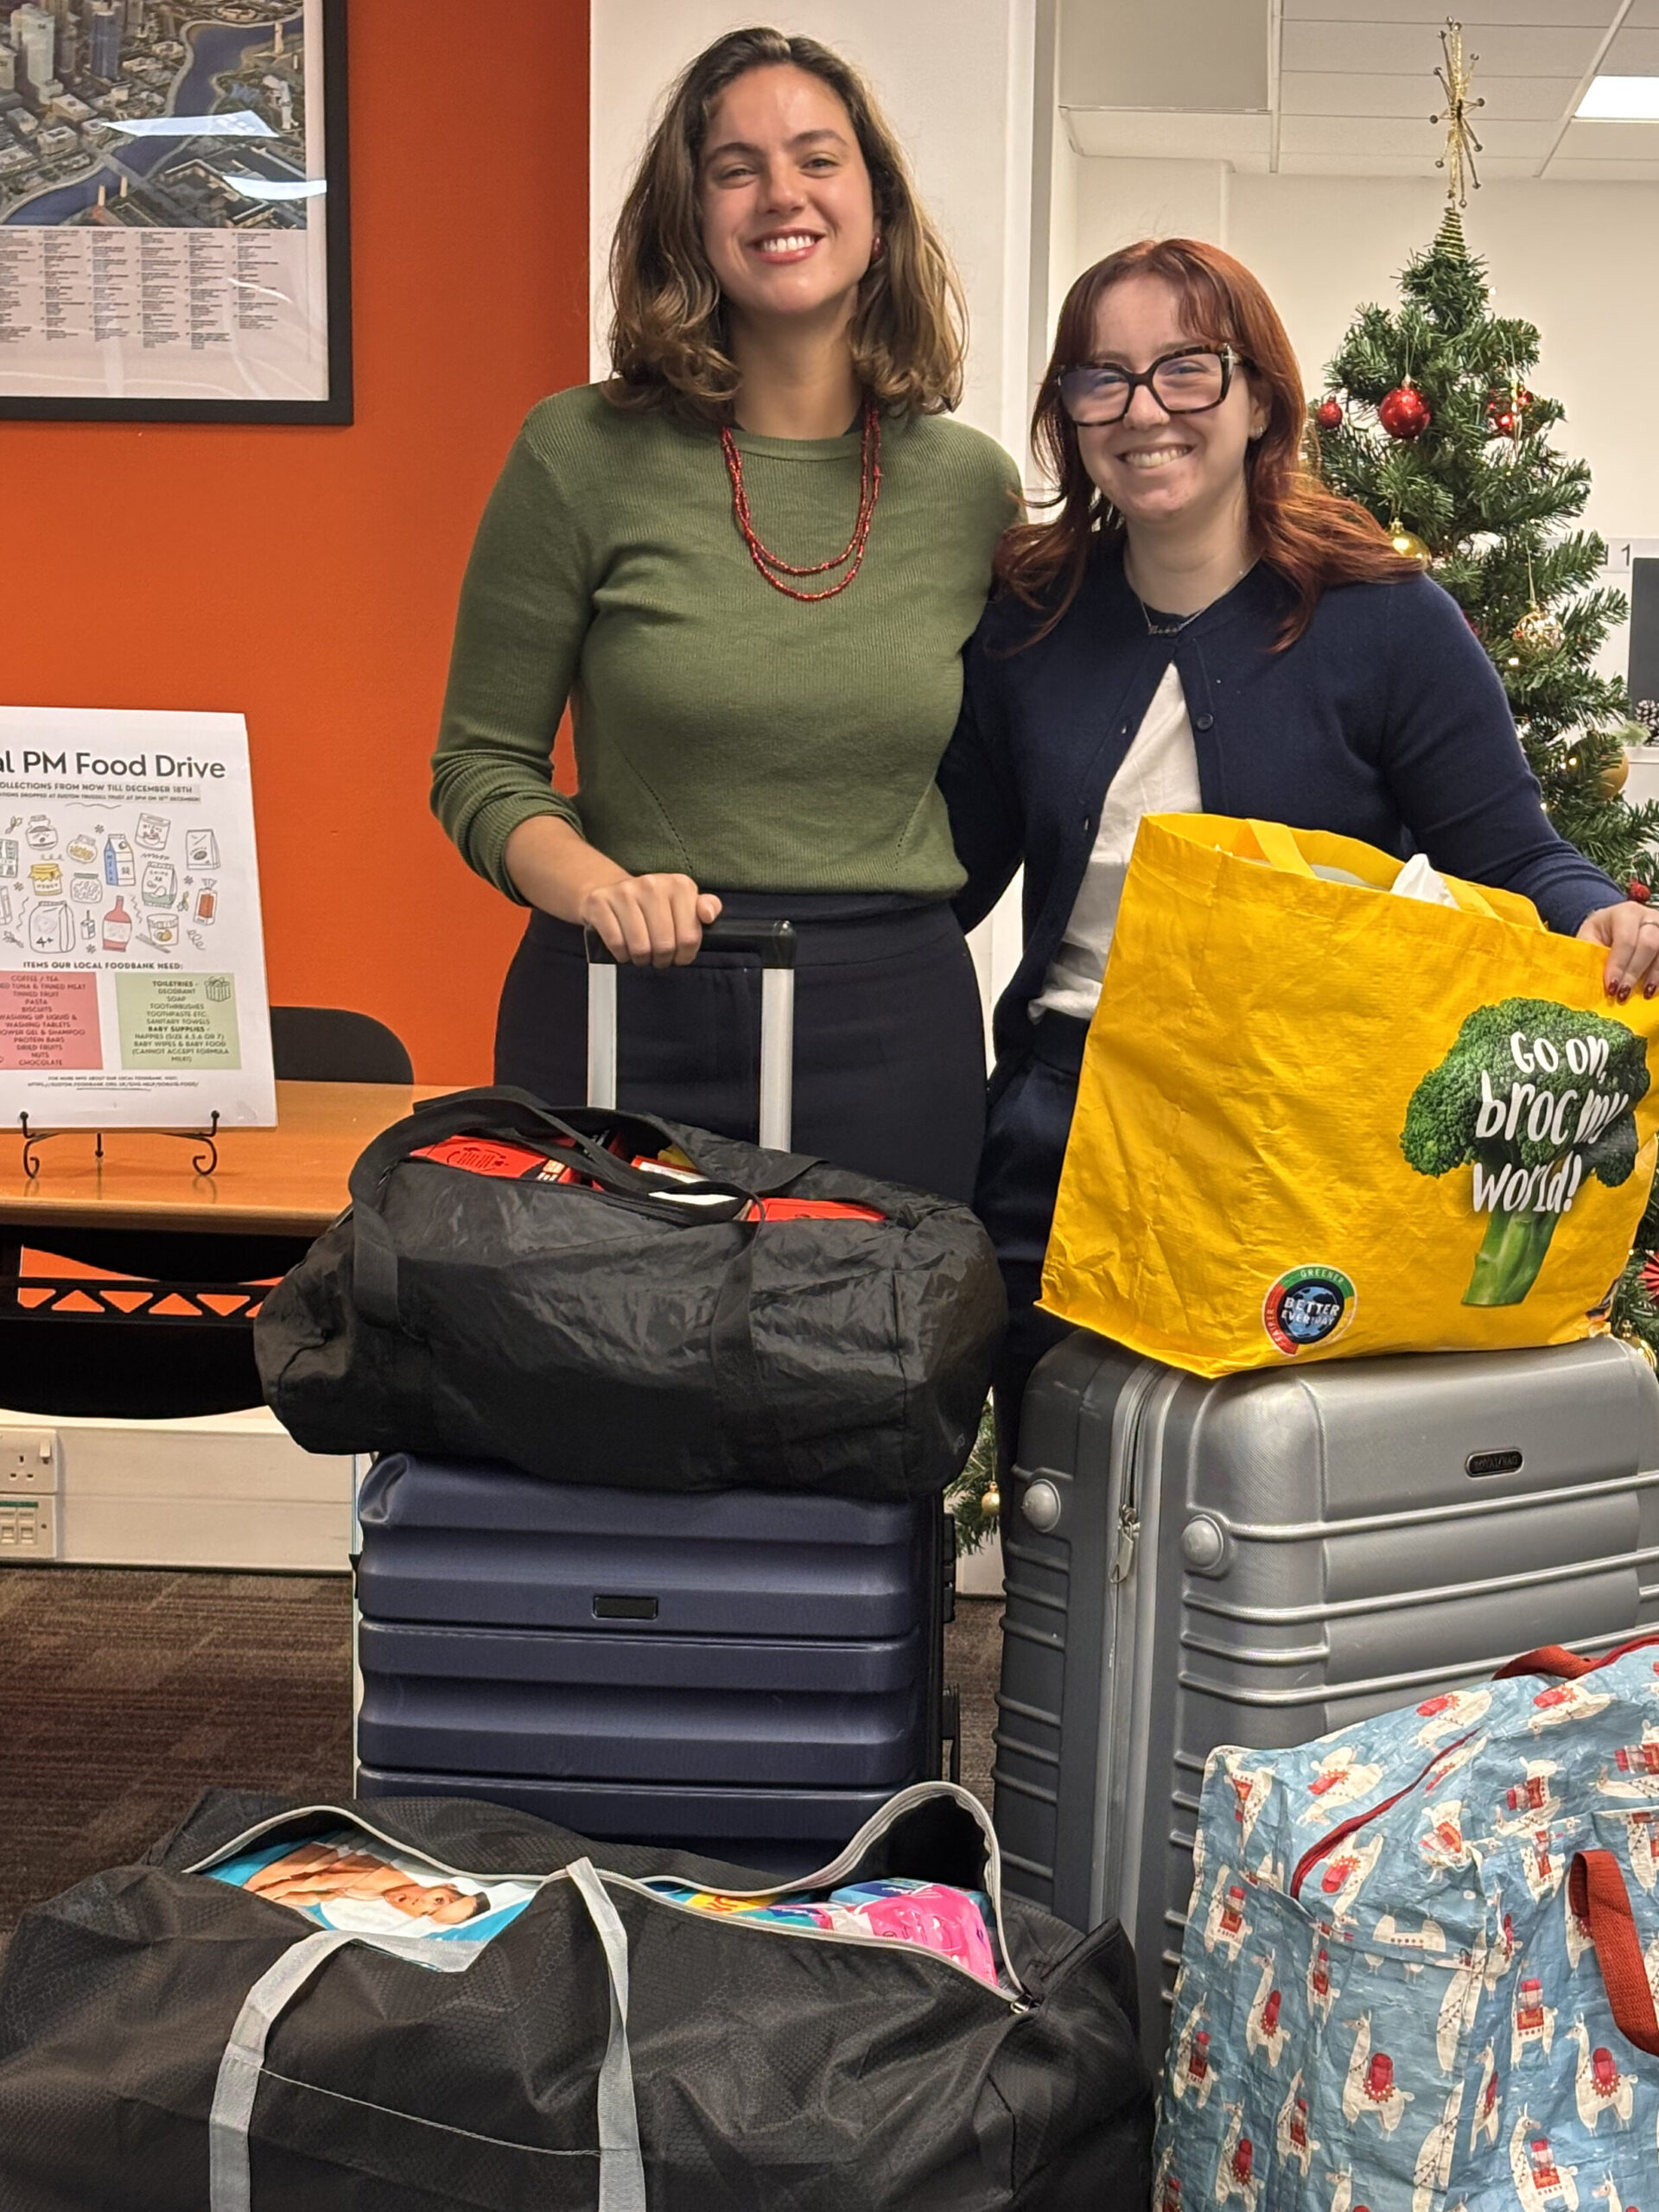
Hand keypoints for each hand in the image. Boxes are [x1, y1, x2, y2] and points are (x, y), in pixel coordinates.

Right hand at [579, 873, 721, 965]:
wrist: (611, 891)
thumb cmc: (653, 905)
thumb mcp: (685, 903)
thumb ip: (707, 908)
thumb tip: (708, 915)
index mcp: (679, 885)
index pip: (690, 936)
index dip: (685, 955)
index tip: (679, 956)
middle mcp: (652, 883)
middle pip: (665, 944)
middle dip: (663, 959)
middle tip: (658, 958)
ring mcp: (624, 891)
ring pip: (640, 946)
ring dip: (641, 959)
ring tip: (642, 955)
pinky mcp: (599, 902)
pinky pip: (616, 943)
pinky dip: (621, 954)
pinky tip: (625, 950)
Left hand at [1577, 899, 1658, 1000]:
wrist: (1613, 926)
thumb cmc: (1599, 934)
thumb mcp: (1588, 938)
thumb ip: (1590, 955)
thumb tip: (1588, 981)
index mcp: (1625, 913)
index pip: (1625, 940)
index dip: (1619, 965)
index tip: (1611, 987)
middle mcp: (1648, 917)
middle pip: (1649, 944)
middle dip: (1634, 972)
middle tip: (1623, 994)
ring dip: (1654, 976)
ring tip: (1644, 994)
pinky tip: (1654, 988)